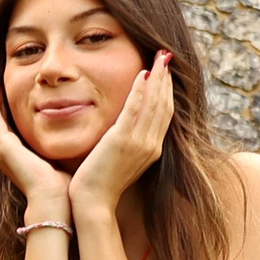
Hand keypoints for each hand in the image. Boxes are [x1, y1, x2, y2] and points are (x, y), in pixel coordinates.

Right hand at [0, 68, 72, 210]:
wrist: (53, 201)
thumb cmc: (62, 189)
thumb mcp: (61, 162)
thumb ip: (63, 149)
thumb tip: (79, 140)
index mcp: (16, 156)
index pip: (7, 127)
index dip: (5, 108)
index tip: (5, 92)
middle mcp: (4, 151)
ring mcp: (1, 148)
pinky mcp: (4, 144)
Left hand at [68, 52, 174, 211]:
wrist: (92, 204)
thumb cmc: (99, 183)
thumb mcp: (119, 160)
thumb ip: (126, 143)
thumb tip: (124, 128)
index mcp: (151, 149)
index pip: (164, 114)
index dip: (166, 91)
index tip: (165, 72)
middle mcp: (151, 145)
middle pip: (164, 104)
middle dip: (166, 78)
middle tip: (166, 55)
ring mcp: (139, 143)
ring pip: (155, 104)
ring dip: (158, 78)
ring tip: (158, 57)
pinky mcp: (123, 141)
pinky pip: (135, 110)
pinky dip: (141, 91)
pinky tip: (142, 75)